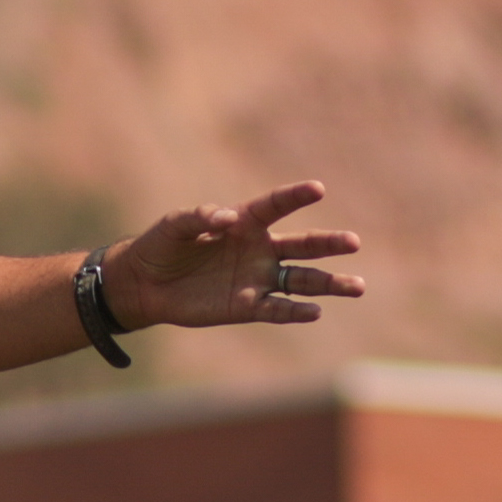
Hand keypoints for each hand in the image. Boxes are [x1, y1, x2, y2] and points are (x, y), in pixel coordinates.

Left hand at [107, 181, 365, 332]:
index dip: (295, 196)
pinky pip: (277, 309)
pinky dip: (295, 312)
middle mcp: (258, 250)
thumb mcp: (175, 225)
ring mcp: (256, 279)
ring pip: (301, 281)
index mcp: (244, 222)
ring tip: (356, 286)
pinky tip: (315, 312)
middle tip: (354, 242)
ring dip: (328, 284)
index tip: (317, 188)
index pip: (276, 206)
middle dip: (328, 244)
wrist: (144, 284)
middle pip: (302, 246)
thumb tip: (228, 218)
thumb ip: (201, 216)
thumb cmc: (161, 246)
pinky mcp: (246, 307)